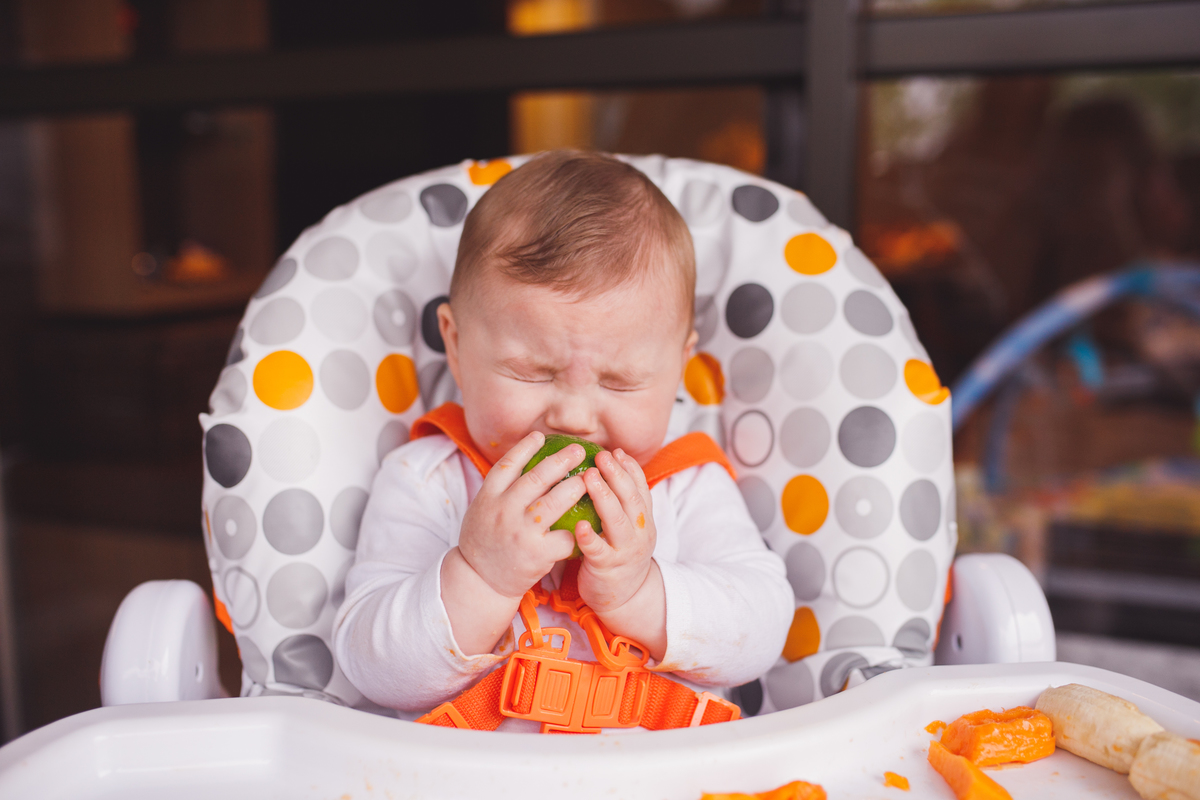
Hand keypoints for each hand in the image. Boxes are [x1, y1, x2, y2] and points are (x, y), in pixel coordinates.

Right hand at [456, 431, 587, 598]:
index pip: (507, 465)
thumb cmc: (486, 540)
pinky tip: (590, 519)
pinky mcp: (537, 554)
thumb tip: (524, 457)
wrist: (480, 580)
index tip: (541, 435)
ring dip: (575, 487)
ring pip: (554, 503)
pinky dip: (578, 528)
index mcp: (488, 497)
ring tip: (589, 478)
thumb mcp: (483, 509)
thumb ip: (501, 488)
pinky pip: (565, 536)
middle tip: (579, 450)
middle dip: (561, 461)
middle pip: (536, 478)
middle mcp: (503, 511)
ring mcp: (521, 532)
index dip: (525, 447)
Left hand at [574, 449, 658, 614]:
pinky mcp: (607, 567)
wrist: (625, 598)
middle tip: (600, 457)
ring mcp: (625, 550)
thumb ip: (619, 503)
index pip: (640, 488)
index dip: (629, 468)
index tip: (616, 451)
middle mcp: (639, 532)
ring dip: (604, 496)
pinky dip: (590, 536)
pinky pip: (598, 550)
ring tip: (589, 477)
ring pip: (617, 520)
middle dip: (616, 475)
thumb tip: (602, 468)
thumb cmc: (617, 555)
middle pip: (630, 498)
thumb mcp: (627, 527)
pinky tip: (579, 524)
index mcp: (643, 519)